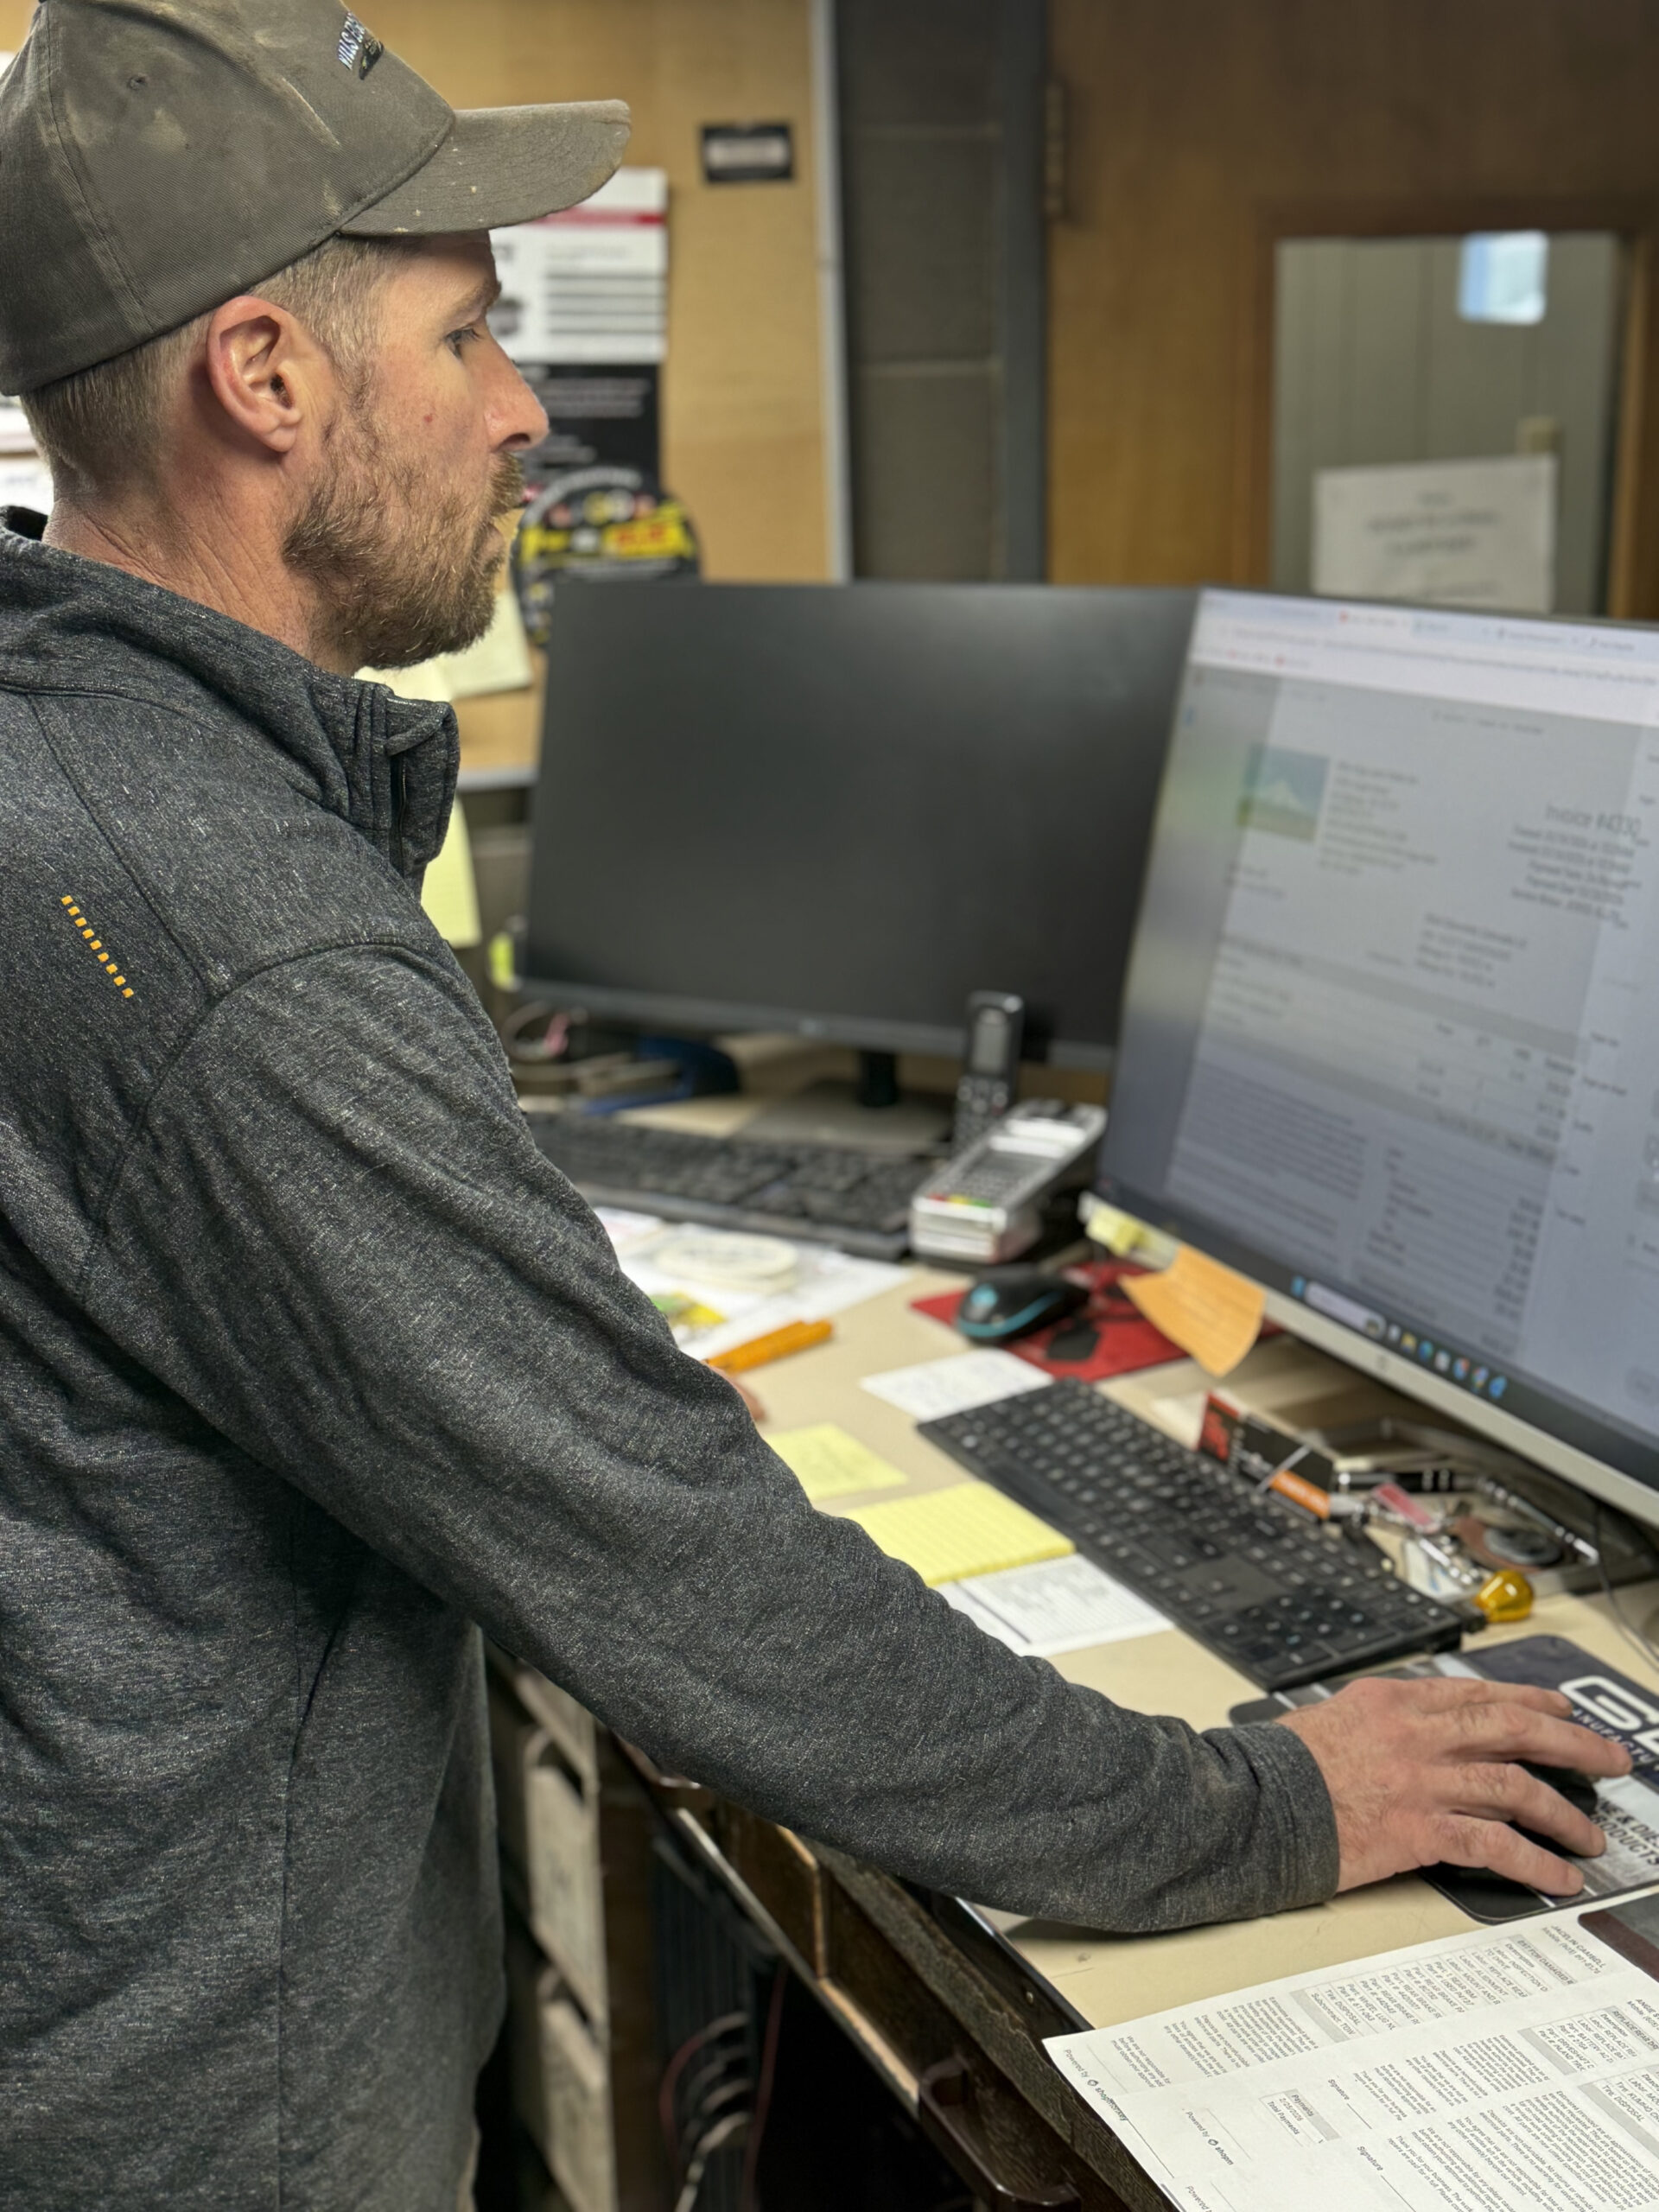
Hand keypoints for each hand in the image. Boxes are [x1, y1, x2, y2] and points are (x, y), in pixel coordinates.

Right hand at [1278, 1674, 1631, 1894]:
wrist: (1250, 1805)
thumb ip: (1385, 1722)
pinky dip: (1533, 1861)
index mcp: (1394, 1700)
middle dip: (1572, 1743)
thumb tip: (1423, 1734)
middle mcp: (1415, 1733)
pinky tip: (1556, 1875)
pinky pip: (1494, 1845)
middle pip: (1514, 1728)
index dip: (1531, 1701)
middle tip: (1609, 1759)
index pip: (1479, 1693)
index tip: (1560, 1709)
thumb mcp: (1335, 1718)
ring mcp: (1421, 1781)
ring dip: (1563, 1812)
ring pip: (1516, 1786)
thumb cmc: (1281, 1768)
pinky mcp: (1419, 1830)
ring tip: (1590, 1835)